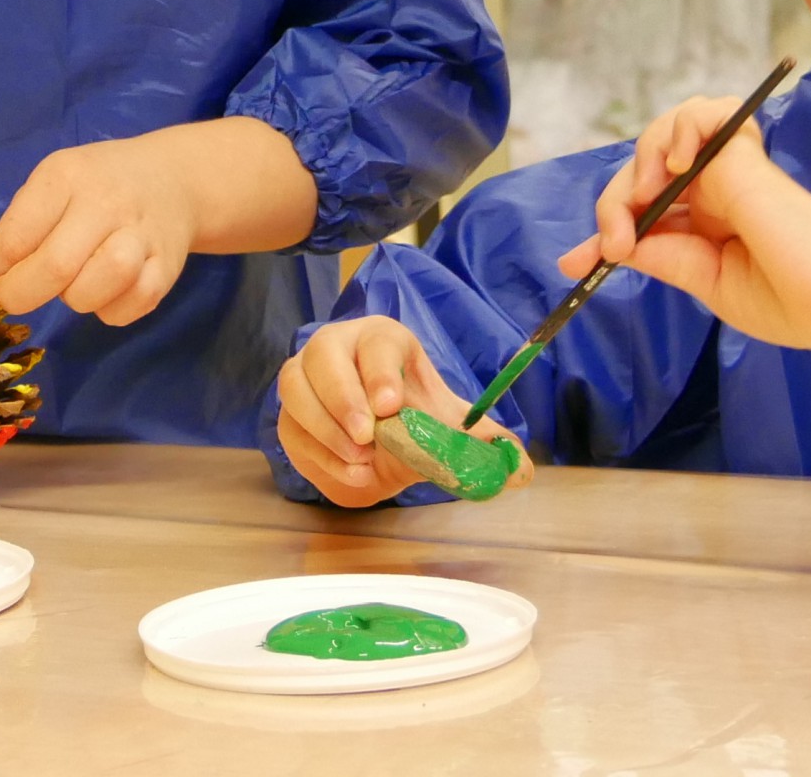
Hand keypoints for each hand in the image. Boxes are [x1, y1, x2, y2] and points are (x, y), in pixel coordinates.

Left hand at [0, 136, 199, 323]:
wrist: (173, 178)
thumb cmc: (96, 184)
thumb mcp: (51, 186)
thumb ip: (9, 230)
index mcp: (67, 177)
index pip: (15, 237)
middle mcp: (107, 203)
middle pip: (53, 270)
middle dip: (17, 294)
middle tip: (11, 293)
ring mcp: (141, 236)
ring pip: (91, 292)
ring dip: (70, 300)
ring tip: (71, 282)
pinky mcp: (166, 268)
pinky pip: (126, 309)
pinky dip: (108, 311)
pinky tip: (105, 291)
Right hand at [275, 315, 530, 508]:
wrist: (382, 444)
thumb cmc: (415, 420)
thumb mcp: (452, 428)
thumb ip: (484, 444)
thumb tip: (520, 469)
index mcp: (382, 339)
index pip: (375, 342)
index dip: (380, 371)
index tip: (391, 405)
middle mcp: (337, 348)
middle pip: (322, 355)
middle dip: (342, 397)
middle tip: (366, 436)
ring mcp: (305, 379)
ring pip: (296, 390)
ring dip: (325, 429)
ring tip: (361, 461)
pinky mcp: (289, 416)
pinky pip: (289, 430)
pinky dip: (316, 455)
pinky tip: (348, 471)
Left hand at [557, 96, 810, 353]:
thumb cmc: (793, 303)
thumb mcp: (710, 283)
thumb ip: (666, 256)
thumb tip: (614, 244)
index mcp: (711, 223)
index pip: (645, 210)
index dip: (607, 228)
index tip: (572, 264)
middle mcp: (718, 189)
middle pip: (645, 170)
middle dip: (614, 202)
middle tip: (616, 244)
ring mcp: (731, 168)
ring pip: (665, 134)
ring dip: (641, 161)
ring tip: (646, 199)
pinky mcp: (744, 153)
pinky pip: (701, 114)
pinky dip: (678, 128)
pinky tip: (676, 166)